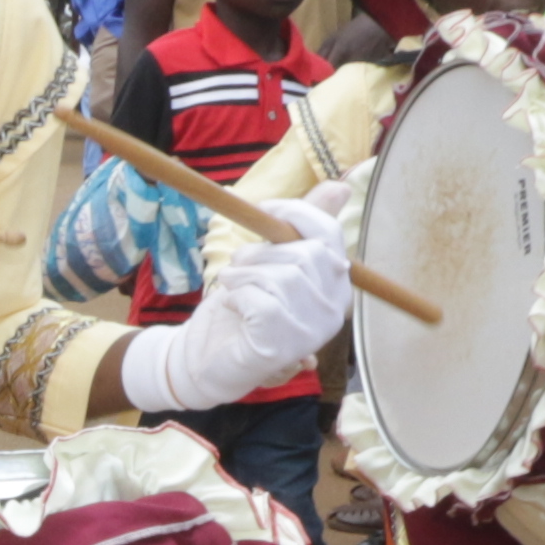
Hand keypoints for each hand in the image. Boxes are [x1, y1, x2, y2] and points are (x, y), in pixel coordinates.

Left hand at [130, 197, 356, 412]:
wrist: (205, 358)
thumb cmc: (242, 306)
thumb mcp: (273, 260)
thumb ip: (302, 228)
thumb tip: (340, 186)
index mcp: (336, 288)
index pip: (331, 236)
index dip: (296, 213)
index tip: (263, 207)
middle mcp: (333, 313)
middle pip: (307, 254)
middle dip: (263, 250)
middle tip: (239, 264)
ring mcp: (311, 333)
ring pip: (282, 276)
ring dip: (244, 274)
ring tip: (234, 287)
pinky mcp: (282, 346)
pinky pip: (261, 299)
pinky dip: (237, 295)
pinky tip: (233, 307)